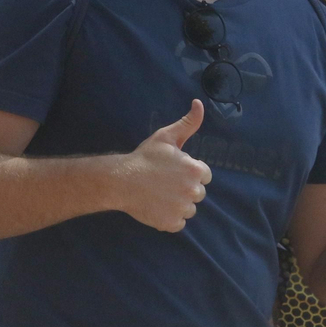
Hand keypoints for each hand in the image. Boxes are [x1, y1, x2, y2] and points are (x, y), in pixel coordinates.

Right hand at [115, 100, 212, 231]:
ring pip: (188, 209)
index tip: (173, 171)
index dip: (189, 172)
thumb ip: (188, 123)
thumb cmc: (144, 158)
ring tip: (160, 195)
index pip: (204, 175)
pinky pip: (178, 223)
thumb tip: (199, 103)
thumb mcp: (166, 136)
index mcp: (195, 170)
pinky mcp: (172, 223)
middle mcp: (193, 191)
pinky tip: (157, 207)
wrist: (121, 180)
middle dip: (184, 189)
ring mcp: (182, 209)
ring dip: (178, 204)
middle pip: (197, 193)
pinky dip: (169, 218)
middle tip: (165, 183)